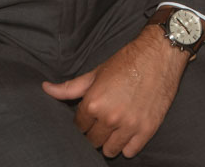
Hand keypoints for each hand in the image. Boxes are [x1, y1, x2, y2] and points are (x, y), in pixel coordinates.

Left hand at [41, 26, 187, 157]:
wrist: (160, 54)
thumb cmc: (127, 61)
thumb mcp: (96, 73)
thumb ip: (69, 88)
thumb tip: (45, 89)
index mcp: (94, 103)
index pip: (79, 127)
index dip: (84, 121)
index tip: (91, 115)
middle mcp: (110, 117)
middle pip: (93, 141)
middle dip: (96, 131)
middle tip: (104, 120)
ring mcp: (130, 125)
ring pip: (110, 150)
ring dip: (110, 141)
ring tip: (115, 128)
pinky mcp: (147, 129)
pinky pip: (130, 151)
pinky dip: (128, 145)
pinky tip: (128, 132)